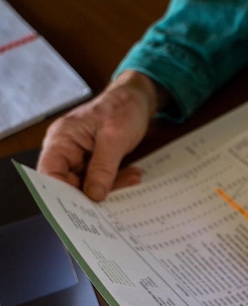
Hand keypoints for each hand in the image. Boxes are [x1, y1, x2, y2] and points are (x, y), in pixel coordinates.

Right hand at [36, 70, 167, 200]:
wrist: (138, 98)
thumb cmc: (123, 107)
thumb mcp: (115, 137)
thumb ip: (103, 167)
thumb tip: (93, 195)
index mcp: (62, 139)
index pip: (50, 172)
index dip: (62, 192)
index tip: (83, 206)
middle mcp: (66, 149)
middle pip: (69, 183)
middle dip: (93, 192)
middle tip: (116, 198)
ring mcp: (81, 156)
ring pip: (88, 183)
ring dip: (111, 185)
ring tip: (132, 178)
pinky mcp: (95, 160)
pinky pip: (102, 178)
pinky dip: (117, 180)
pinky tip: (132, 175)